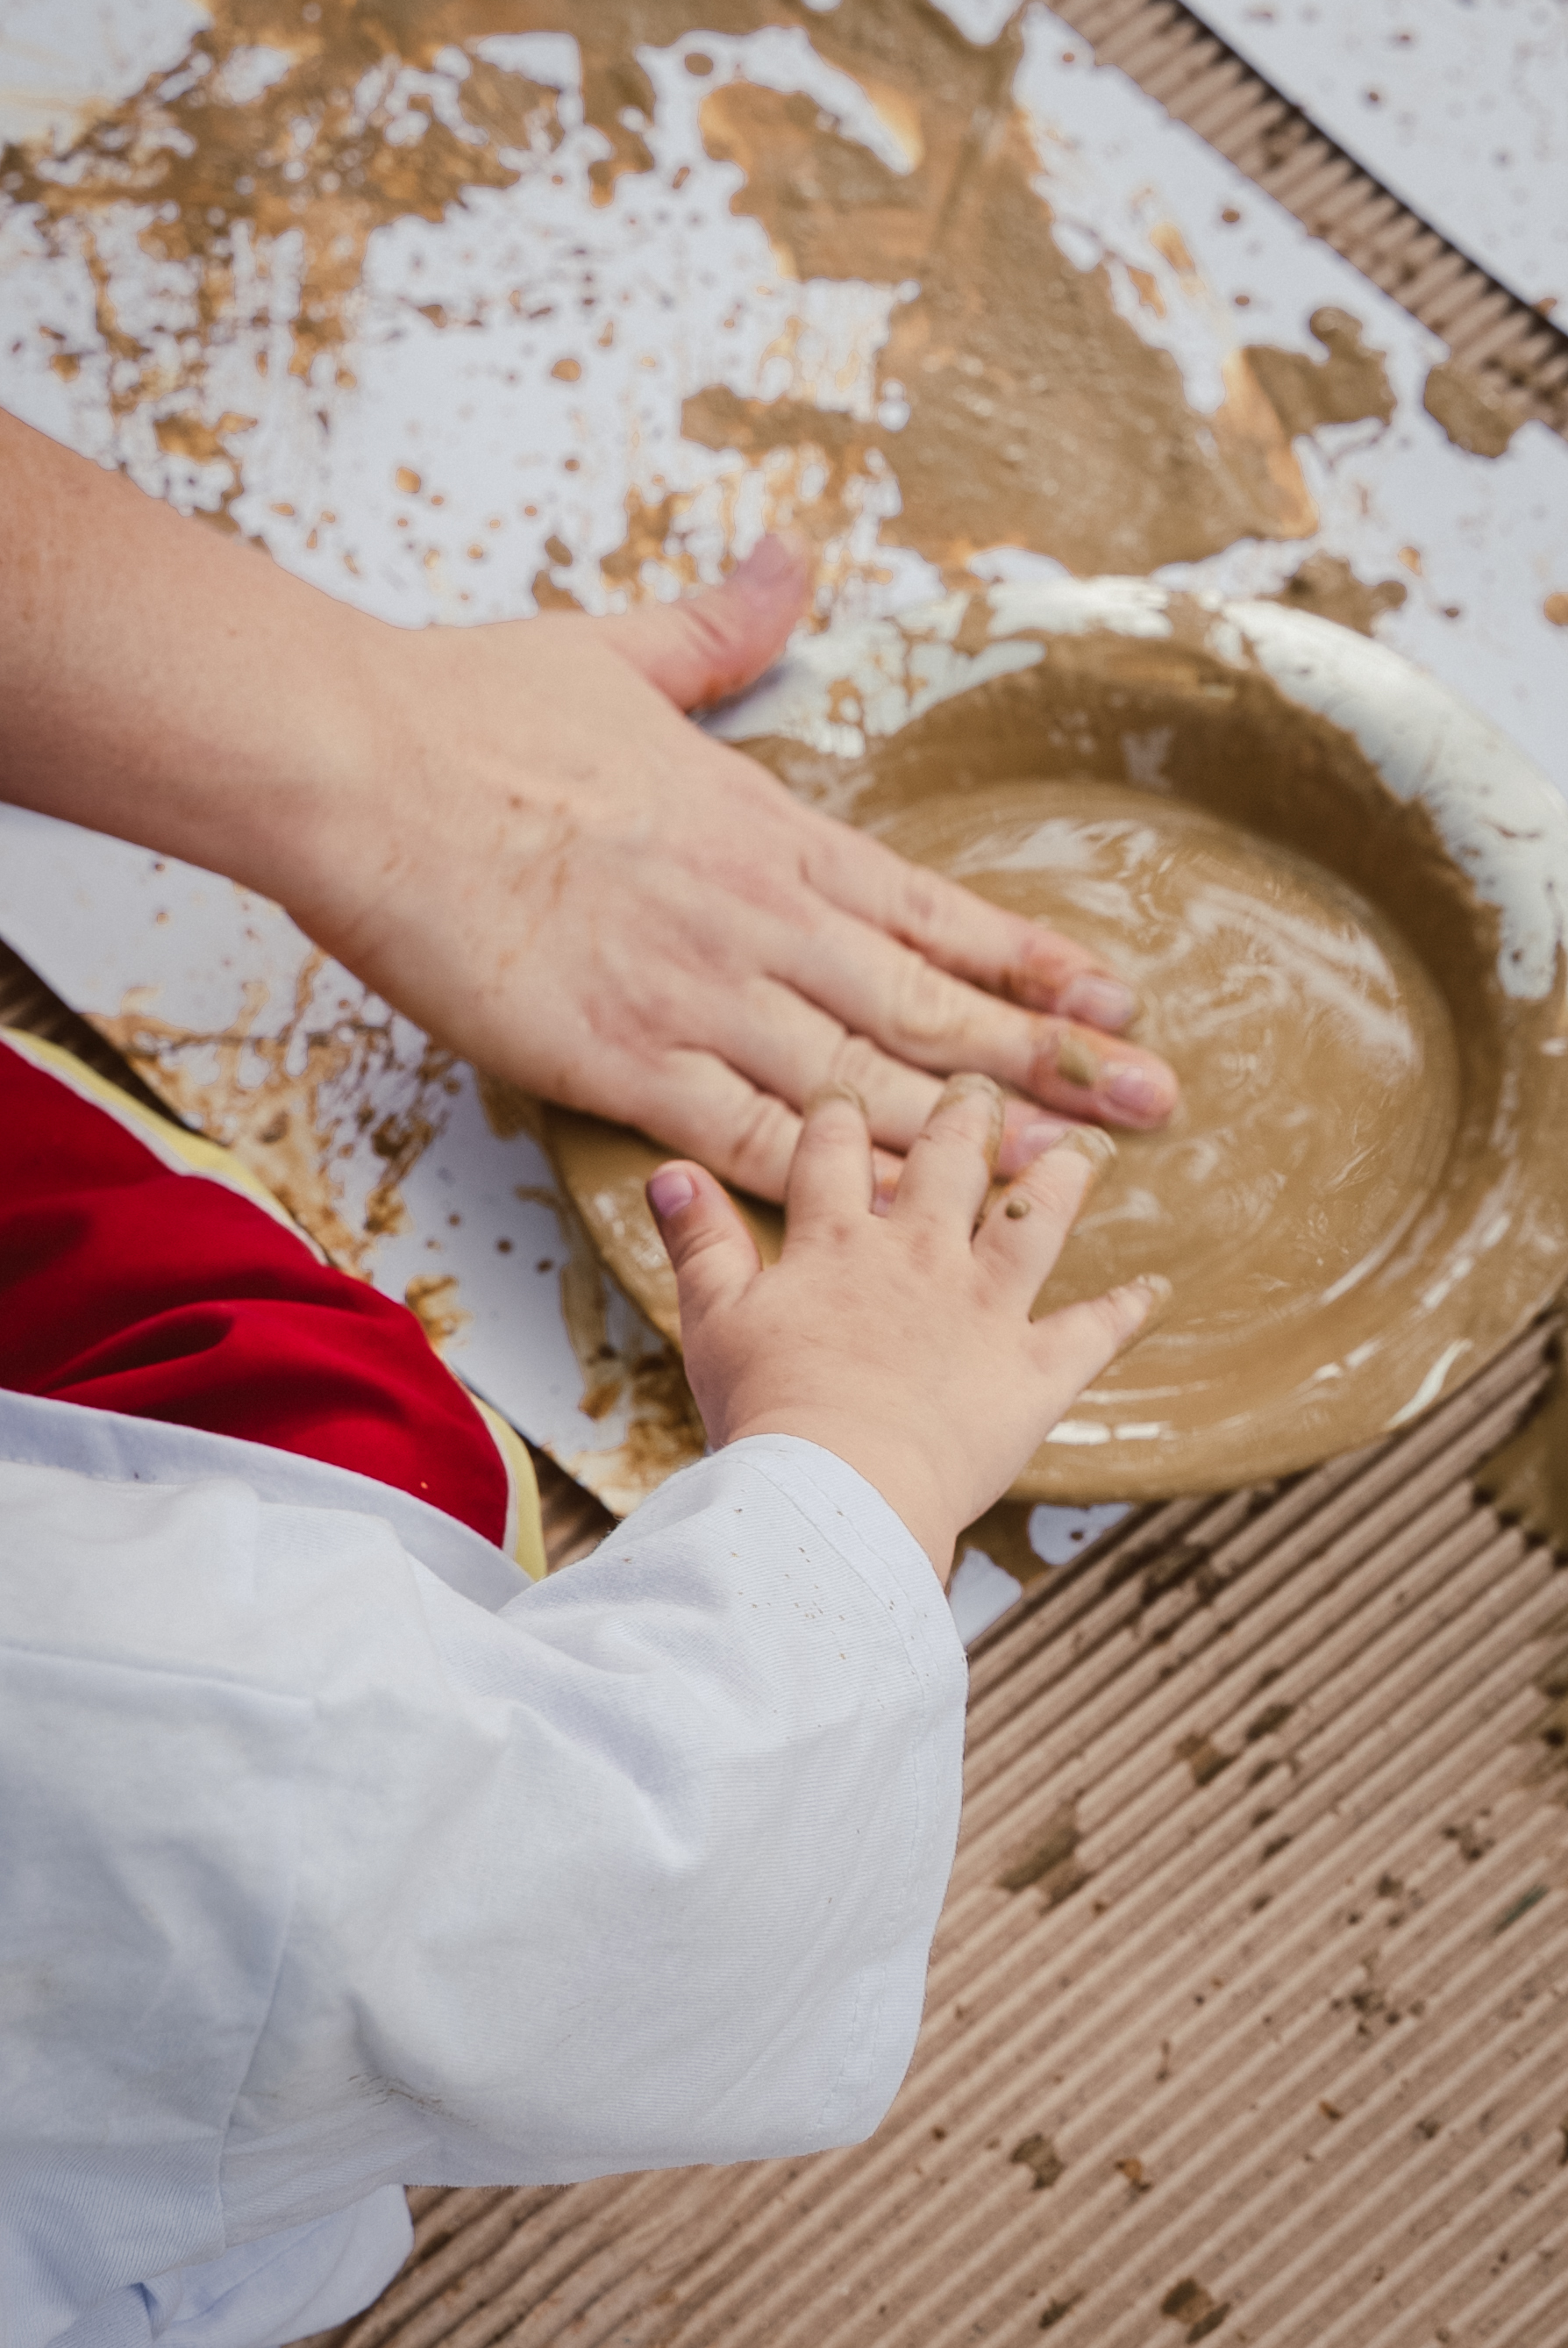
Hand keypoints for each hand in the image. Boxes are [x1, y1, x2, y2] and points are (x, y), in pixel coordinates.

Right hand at [295, 538, 1178, 1199]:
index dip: (1031, 963)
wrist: (366, 768)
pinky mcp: (625, 1065)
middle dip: (1057, 1061)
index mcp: (768, 831)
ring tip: (1078, 1171)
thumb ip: (720, 631)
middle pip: (937, 1012)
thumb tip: (786, 561)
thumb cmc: (476, 710)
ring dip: (982, 1134)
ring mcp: (702, 998)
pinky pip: (755, 1142)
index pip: (933, 913)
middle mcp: (762, 922)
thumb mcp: (620, 653)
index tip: (1115, 997)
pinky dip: (838, 1180)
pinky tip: (907, 1217)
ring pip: (872, 1085)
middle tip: (1159, 1104)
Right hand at [643, 1075, 1168, 1573]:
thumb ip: (699, 1241)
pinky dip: (1127, 1312)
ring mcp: (983, 1309)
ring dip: (1062, 1179)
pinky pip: (1092, 1333)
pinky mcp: (1032, 1371)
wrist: (838, 1487)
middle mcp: (919, 1257)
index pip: (835, 1152)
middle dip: (965, 1117)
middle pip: (948, 1163)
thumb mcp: (711, 1318)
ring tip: (1085, 1145)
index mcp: (836, 1243)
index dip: (840, 1115)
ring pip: (1034, 1221)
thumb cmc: (766, 1412)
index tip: (846, 1090)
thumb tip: (669, 1170)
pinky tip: (1156, 1289)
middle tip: (981, 1086)